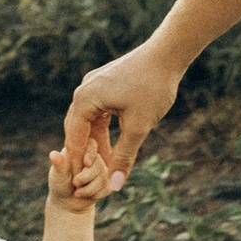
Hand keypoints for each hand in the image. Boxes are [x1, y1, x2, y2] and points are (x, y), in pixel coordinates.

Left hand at [44, 142, 117, 211]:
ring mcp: (102, 171)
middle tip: (75, 183)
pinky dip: (95, 195)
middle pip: (99, 164)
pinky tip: (86, 195)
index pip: (91, 144)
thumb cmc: (60, 183)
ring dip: (89, 189)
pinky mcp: (107, 184)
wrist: (67, 201)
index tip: (86, 164)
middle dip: (86, 177)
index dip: (91, 153)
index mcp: (81, 150)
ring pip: (103, 178)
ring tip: (76, 193)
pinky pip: (106, 189)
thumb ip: (59, 165)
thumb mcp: (58, 174)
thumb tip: (53, 154)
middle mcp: (94, 158)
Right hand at [59, 41, 181, 194]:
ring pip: (88, 121)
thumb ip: (124, 157)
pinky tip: (110, 144)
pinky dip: (102, 129)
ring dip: (94, 142)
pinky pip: (97, 111)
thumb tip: (115, 186)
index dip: (77, 164)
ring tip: (101, 165)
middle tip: (87, 179)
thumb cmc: (152, 87)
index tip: (81, 185)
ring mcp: (94, 84)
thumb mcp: (138, 127)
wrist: (167, 54)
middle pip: (76, 129)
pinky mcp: (105, 83)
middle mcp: (84, 90)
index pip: (73, 138)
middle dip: (83, 154)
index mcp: (85, 99)